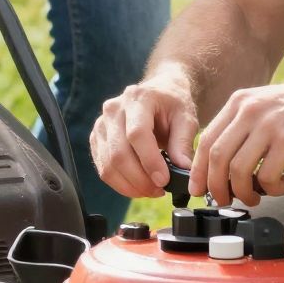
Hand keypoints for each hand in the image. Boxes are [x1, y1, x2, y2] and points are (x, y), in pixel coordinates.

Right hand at [91, 74, 198, 198]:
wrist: (159, 92)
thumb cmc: (173, 104)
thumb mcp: (186, 118)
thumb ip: (183, 143)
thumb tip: (182, 171)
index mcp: (138, 98)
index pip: (137, 134)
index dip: (149, 161)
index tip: (163, 180)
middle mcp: (113, 109)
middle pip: (118, 153)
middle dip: (139, 180)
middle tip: (159, 190)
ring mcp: (102, 124)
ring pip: (108, 165)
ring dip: (130, 186)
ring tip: (151, 191)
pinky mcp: (97, 139)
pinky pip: (103, 168)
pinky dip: (120, 183)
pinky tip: (138, 186)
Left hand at [190, 77, 283, 207]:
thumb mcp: (266, 106)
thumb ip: (243, 127)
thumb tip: (222, 163)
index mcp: (240, 102)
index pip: (206, 140)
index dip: (199, 170)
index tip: (199, 189)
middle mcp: (249, 111)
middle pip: (216, 158)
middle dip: (216, 187)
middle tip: (225, 200)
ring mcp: (268, 126)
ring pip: (237, 171)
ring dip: (244, 192)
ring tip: (257, 196)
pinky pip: (266, 177)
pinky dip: (272, 189)